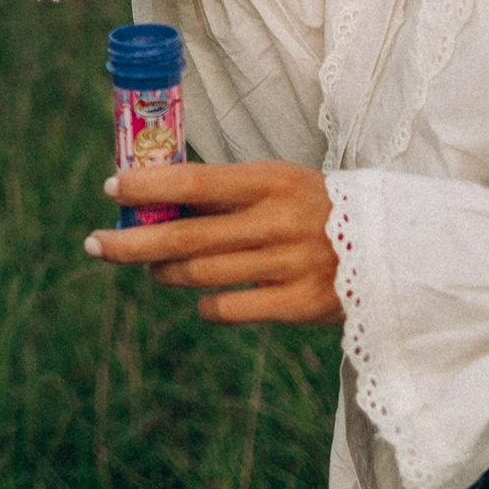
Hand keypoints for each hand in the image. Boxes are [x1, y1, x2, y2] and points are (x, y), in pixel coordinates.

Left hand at [86, 158, 341, 325]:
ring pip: (200, 273)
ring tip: (149, 268)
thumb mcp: (279, 184)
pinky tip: (200, 297)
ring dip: (164, 271)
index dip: (147, 186)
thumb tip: (154, 198)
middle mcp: (277, 222)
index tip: (110, 188)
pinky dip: (205, 304)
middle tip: (94, 244)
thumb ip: (226, 192)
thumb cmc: (317, 209)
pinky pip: (230, 308)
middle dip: (131, 241)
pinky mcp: (299, 305)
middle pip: (186, 234)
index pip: (195, 180)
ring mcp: (289, 265)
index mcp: (271, 181)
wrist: (393, 249)